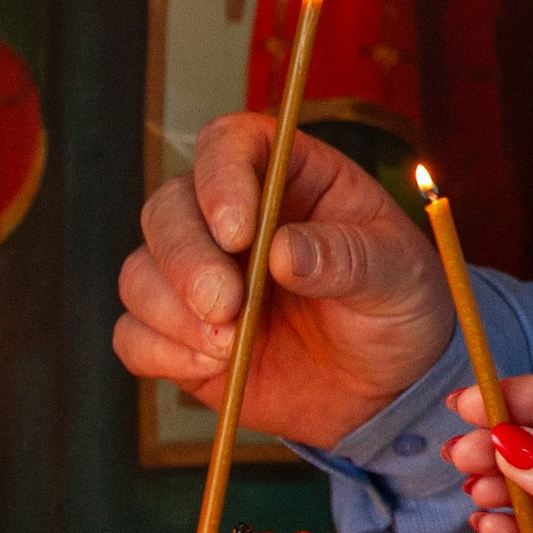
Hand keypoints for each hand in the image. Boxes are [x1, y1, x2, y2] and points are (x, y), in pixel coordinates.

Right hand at [113, 117, 452, 447]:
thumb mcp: (398, 275)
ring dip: (171, 310)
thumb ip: (349, 258)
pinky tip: (212, 366)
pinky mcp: (180, 334)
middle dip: (186, 258)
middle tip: (227, 306)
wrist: (389, 388)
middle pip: (167, 208)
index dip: (220, 177)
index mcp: (288, 176)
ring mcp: (199, 276)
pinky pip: (133, 334)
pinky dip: (160, 350)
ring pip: (141, 270)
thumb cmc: (399, 307)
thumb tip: (283, 252)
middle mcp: (231, 218)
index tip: (237, 232)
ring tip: (231, 348)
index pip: (230, 144)